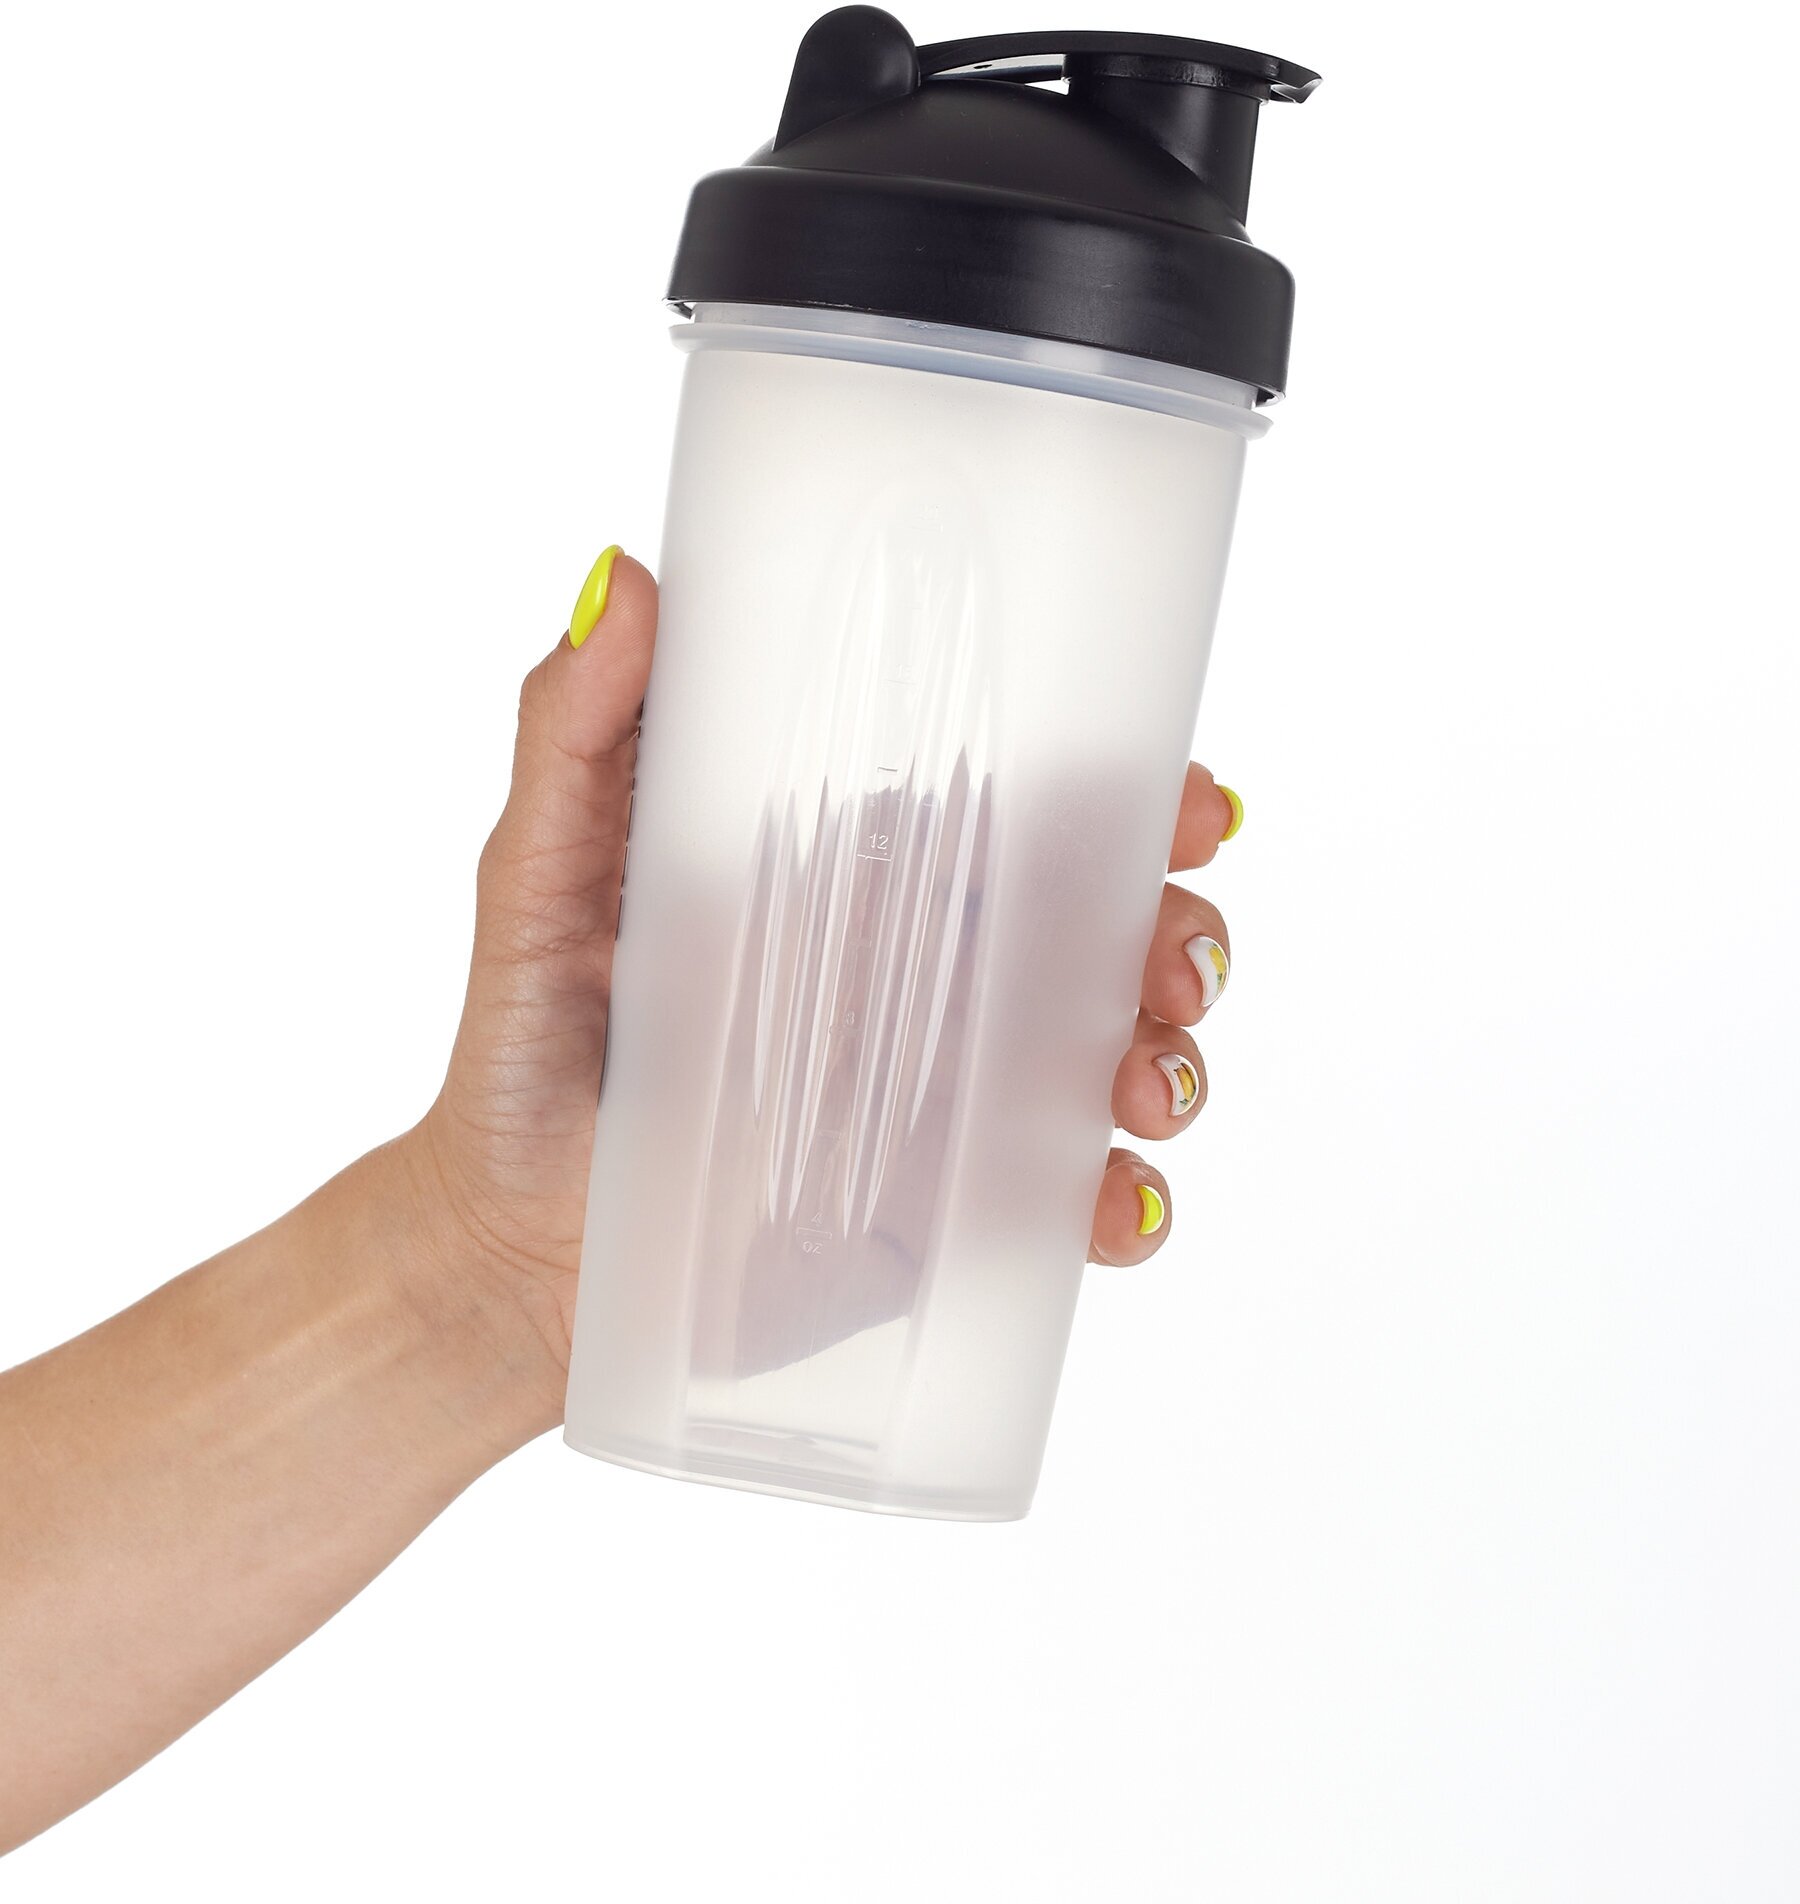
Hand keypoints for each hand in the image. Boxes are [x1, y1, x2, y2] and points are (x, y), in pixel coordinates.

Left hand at [407, 549, 1243, 1435]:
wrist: (511, 1255)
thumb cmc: (526, 1053)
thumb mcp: (542, 881)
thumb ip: (574, 738)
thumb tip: (618, 581)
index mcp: (859, 872)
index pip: (1024, 807)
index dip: (1131, 795)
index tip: (1185, 803)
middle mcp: (924, 974)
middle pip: (1107, 926)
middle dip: (1179, 932)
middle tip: (1175, 966)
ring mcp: (946, 1094)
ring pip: (1117, 1052)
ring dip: (1173, 1057)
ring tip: (1149, 1084)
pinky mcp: (945, 1210)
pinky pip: (1069, 1194)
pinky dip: (1123, 1196)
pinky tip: (1113, 1203)